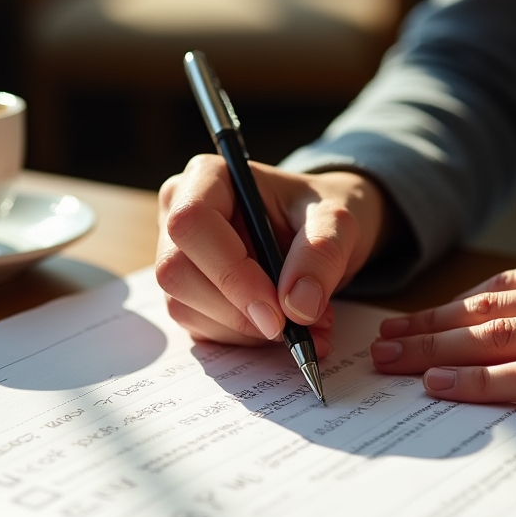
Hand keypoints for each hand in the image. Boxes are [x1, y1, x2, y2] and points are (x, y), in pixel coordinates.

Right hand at [156, 156, 386, 355]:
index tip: (278, 311)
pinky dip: (244, 339)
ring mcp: (176, 256)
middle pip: (176, 271)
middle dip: (237, 310)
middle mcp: (178, 213)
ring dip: (246, 330)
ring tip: (303, 324)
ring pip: (184, 307)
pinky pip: (199, 328)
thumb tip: (298, 305)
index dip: (230, 272)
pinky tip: (282, 327)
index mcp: (208, 178)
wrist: (322, 234)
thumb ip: (322, 254)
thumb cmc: (321, 213)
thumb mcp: (339, 221)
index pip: (191, 222)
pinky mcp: (186, 294)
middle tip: (294, 327)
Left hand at [370, 249, 515, 407]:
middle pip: (484, 313)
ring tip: (393, 365)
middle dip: (425, 330)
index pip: (497, 291)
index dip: (446, 308)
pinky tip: (447, 387)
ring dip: (437, 352)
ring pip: (498, 339)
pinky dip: (487, 381)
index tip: (409, 323)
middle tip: (380, 347)